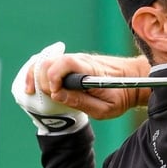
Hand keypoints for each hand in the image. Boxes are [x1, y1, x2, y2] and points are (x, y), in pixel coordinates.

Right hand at [28, 53, 151, 120]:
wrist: (134, 80)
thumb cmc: (122, 95)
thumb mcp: (107, 108)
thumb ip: (82, 102)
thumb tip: (58, 96)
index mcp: (90, 70)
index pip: (65, 63)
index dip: (54, 78)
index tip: (56, 94)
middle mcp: (80, 60)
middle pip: (49, 61)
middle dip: (42, 80)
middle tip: (49, 97)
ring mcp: (75, 60)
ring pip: (46, 61)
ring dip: (35, 75)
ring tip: (32, 92)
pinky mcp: (72, 63)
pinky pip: (49, 64)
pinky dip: (39, 73)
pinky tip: (35, 86)